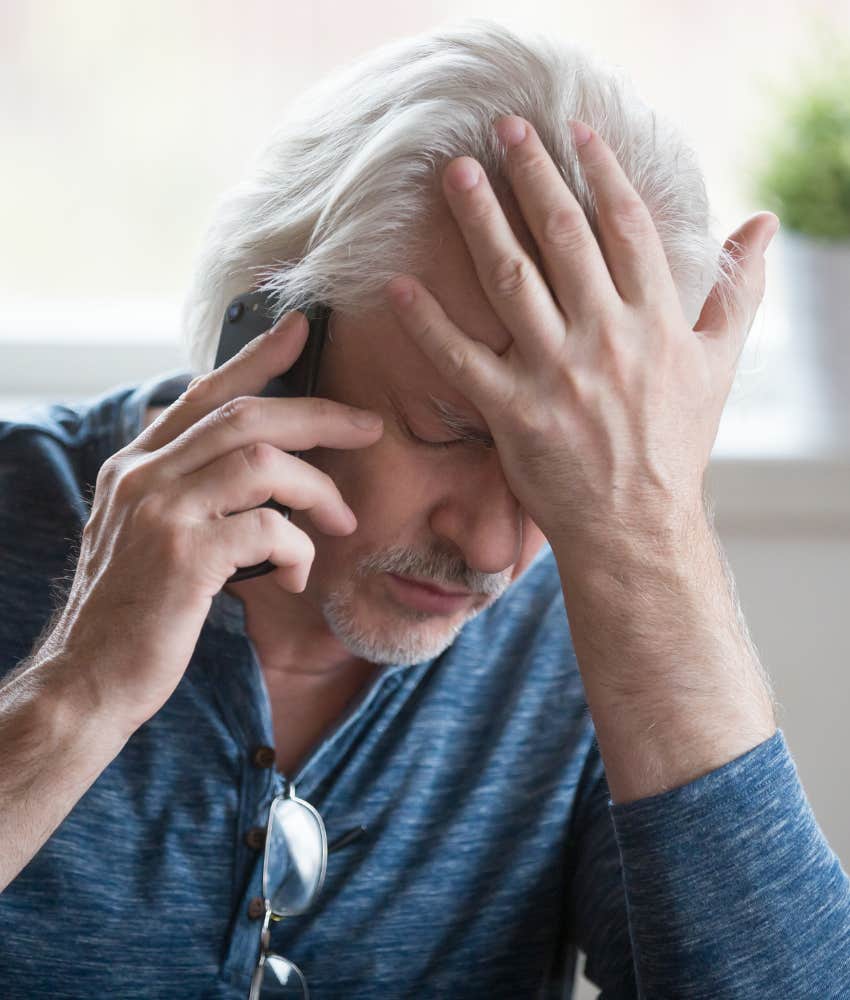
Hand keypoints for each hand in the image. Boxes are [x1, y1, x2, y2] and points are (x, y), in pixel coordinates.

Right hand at [40, 312, 382, 731]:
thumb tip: (253, 465)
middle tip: (369, 427)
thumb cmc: (135, 611)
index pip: (204, 394)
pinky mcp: (184, 556)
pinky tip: (295, 576)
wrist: (90, 679)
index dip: (257, 357)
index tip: (301, 329)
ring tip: (342, 520)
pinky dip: (298, 549)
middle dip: (319, 415)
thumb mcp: (148, 535)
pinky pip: (268, 529)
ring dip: (319, 488)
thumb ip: (187, 492)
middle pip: (246, 415)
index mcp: (137, 466)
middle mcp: (143, 476)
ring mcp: (160, 512)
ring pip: (263, 462)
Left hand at [385, 117, 777, 556]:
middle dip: (532, 176)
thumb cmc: (677, 445)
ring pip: (511, 281)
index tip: (574, 132)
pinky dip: (429, 322)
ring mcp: (556, 374)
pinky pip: (461, 359)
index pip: (625, 227)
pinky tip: (401, 286)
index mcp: (656, 321)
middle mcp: (606, 338)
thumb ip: (738, 291)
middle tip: (502, 130)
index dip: (600, 172)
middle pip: (563, 238)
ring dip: (480, 222)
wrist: (638, 526)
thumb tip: (762, 226)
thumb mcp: (720, 366)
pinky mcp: (513, 413)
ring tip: (456, 175)